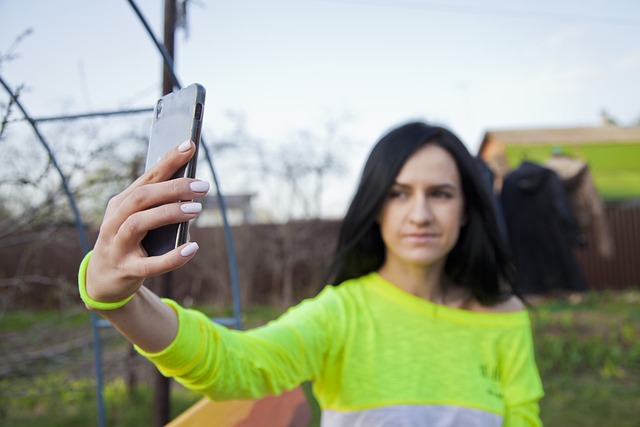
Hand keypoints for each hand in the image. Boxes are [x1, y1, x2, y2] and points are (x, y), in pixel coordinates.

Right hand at [86, 140, 209, 303]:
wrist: (103, 279)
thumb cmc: (131, 242)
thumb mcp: (140, 219)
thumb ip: (160, 206)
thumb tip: (193, 194)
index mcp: (122, 203)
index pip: (148, 177)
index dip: (169, 160)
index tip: (191, 145)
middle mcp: (115, 220)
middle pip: (142, 197)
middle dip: (173, 188)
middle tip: (202, 186)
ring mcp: (117, 245)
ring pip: (139, 223)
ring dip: (169, 213)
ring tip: (197, 209)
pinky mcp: (126, 269)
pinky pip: (151, 264)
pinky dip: (173, 256)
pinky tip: (192, 248)